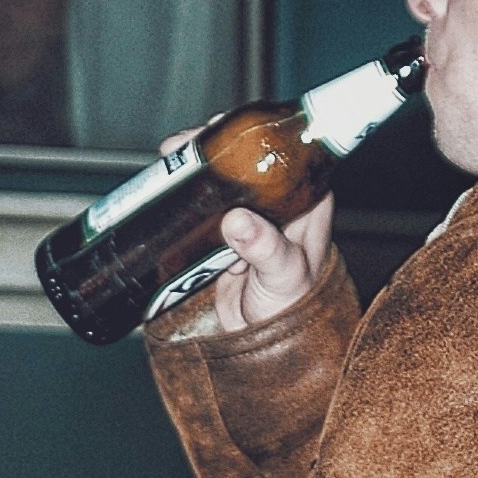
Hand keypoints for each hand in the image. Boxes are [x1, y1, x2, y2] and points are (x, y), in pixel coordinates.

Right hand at [160, 132, 334, 330]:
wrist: (263, 346)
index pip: (286, 153)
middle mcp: (279, 203)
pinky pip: (204, 202)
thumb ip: (265, 248)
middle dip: (214, 146)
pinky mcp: (223, 231)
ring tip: (171, 158)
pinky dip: (186, 192)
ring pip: (223, 176)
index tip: (224, 130)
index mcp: (307, 203)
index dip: (257, 134)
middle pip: (247, 158)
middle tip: (186, 144)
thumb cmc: (291, 311)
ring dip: (196, 165)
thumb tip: (238, 221)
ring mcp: (249, 215)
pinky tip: (169, 183)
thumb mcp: (284, 276)